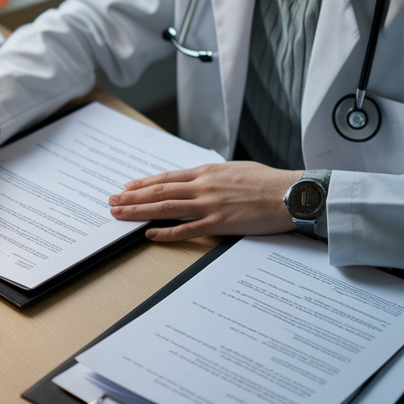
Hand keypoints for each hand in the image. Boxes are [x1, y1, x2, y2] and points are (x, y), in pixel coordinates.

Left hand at [108, 161, 302, 240]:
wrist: (291, 193)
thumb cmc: (268, 181)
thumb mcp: (236, 170)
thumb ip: (215, 176)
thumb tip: (203, 178)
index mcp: (208, 171)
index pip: (168, 177)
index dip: (144, 183)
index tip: (127, 186)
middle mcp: (204, 186)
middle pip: (160, 191)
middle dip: (132, 197)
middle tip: (112, 200)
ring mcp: (210, 204)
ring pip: (166, 207)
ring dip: (139, 211)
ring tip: (119, 214)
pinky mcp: (219, 223)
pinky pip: (186, 229)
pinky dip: (166, 232)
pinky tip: (150, 234)